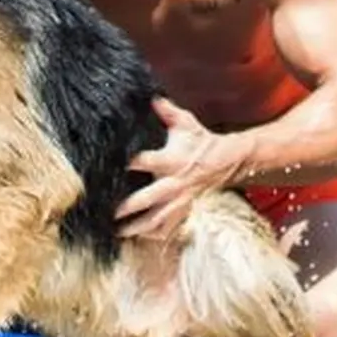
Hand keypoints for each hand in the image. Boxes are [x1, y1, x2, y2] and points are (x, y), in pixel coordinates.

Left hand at [117, 98, 239, 240]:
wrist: (226, 160)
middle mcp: (174, 183)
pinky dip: (155, 235)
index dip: (129, 163)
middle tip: (110, 212)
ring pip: (158, 219)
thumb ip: (166, 110)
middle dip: (129, 206)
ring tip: (119, 232)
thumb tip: (151, 97)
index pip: (146, 161)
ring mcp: (179, 199)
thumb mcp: (185, 123)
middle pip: (149, 198)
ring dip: (138, 227)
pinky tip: (139, 238)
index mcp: (171, 160)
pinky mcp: (184, 209)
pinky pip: (169, 226)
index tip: (110, 167)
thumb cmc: (201, 141)